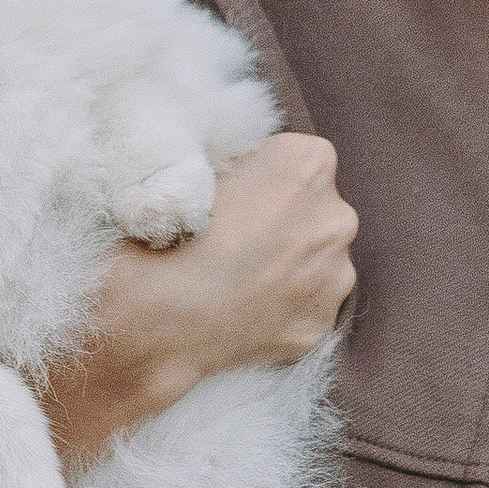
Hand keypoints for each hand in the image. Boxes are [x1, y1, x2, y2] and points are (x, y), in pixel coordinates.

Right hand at [42, 133, 355, 468]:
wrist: (152, 320)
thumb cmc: (164, 235)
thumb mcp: (198, 165)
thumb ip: (243, 162)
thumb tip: (248, 172)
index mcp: (309, 164)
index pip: (301, 161)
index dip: (265, 179)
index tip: (237, 199)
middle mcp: (336, 218)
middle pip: (317, 211)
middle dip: (286, 224)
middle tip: (236, 242)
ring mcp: (335, 277)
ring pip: (317, 263)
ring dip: (290, 269)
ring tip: (236, 282)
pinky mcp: (320, 326)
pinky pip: (306, 310)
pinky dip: (281, 312)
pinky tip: (242, 313)